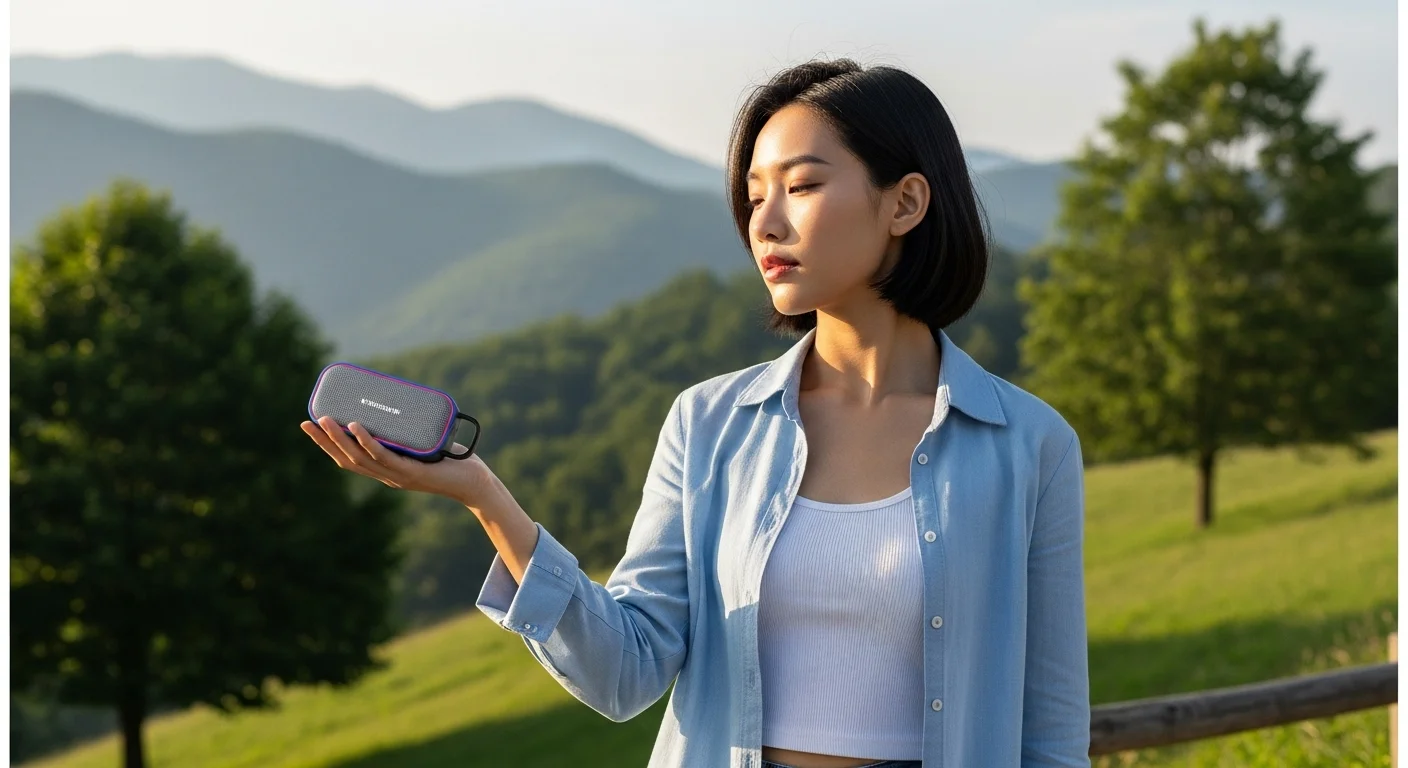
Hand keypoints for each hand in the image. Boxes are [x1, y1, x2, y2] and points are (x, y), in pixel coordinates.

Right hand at [300, 416, 497, 507]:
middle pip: (346, 459)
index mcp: (385, 470)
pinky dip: (368, 441)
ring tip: (325, 420)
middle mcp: (387, 475)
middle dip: (324, 441)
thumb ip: (412, 426)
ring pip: (360, 457)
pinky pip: (384, 455)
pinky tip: (357, 426)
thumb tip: (403, 395)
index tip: (309, 424)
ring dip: (340, 438)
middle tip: (306, 421)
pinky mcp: (412, 471)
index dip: (327, 444)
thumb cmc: (453, 460)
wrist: (475, 483)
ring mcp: (397, 475)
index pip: (348, 458)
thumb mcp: (424, 441)